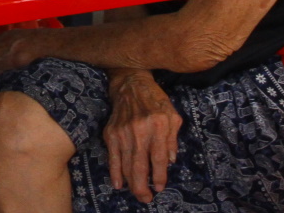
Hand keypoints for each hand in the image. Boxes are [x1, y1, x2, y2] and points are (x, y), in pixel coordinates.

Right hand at [102, 70, 180, 199]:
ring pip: (126, 165)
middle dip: (143, 187)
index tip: (159, 187)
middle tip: (147, 199)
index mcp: (158, 126)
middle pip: (139, 167)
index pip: (158, 158)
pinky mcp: (111, 133)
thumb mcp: (172, 116)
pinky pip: (112, 157)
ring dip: (131, 184)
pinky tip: (118, 184)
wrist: (130, 84)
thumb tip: (170, 161)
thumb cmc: (155, 100)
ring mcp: (122, 132)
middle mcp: (139, 130)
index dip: (159, 176)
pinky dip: (114, 172)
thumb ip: (172, 139)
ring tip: (137, 194)